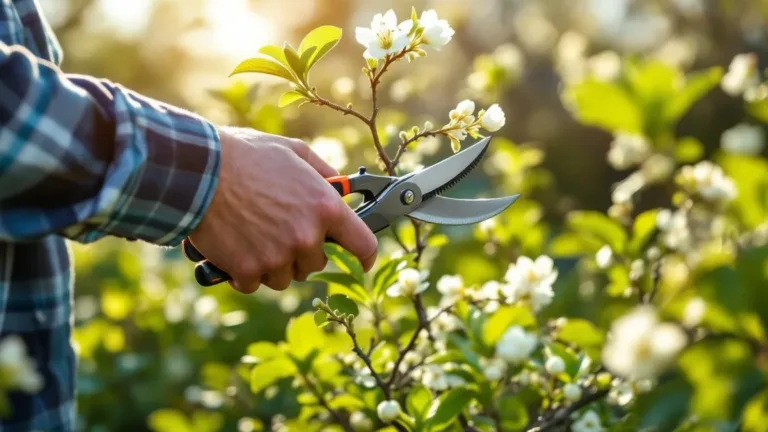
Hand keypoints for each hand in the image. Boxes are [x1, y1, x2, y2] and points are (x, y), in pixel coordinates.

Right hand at [188, 127, 377, 292]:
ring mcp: (278, 257)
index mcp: (325, 207)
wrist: (198, 172)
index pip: (363, 244)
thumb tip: (340, 186)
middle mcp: (307, 237)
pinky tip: (234, 248)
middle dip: (300, 251)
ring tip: (252, 235)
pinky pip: (254, 283)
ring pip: (285, 277)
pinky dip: (244, 271)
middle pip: (316, 264)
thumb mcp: (294, 152)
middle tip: (278, 230)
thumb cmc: (245, 156)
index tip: (363, 261)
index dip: (365, 256)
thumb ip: (323, 172)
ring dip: (272, 263)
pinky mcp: (248, 270)